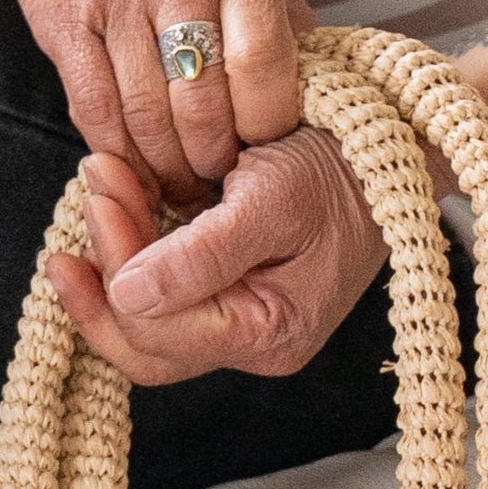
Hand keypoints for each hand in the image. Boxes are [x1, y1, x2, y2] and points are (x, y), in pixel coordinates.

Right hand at [0, 0, 304, 204]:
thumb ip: (273, 6)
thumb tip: (322, 76)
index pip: (266, 70)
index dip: (265, 130)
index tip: (260, 151)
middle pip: (206, 111)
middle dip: (213, 165)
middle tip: (215, 186)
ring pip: (149, 122)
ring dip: (166, 172)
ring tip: (177, 188)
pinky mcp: (65, 22)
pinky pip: (96, 113)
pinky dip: (117, 154)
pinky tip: (131, 168)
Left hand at [45, 134, 386, 384]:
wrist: (396, 144)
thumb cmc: (346, 165)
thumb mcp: (274, 199)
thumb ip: (200, 255)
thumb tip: (127, 293)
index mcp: (266, 334)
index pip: (158, 331)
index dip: (116, 265)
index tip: (101, 187)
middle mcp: (251, 343)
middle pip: (144, 345)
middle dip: (103, 272)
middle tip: (91, 190)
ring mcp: (240, 321)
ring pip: (147, 323)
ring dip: (112, 259)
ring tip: (100, 188)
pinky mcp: (232, 290)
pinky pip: (167, 292)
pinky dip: (136, 250)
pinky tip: (121, 206)